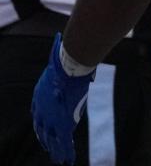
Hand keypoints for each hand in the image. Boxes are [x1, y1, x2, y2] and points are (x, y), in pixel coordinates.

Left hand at [31, 33, 94, 164]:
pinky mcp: (62, 122)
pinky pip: (64, 141)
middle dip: (47, 139)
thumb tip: (61, 39)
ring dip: (56, 150)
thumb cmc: (65, 60)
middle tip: (49, 147)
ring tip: (59, 159)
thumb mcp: (57, 59)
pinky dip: (66, 151)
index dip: (41, 123)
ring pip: (53, 138)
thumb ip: (58, 56)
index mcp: (40, 95)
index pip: (38, 113)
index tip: (43, 129)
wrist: (69, 67)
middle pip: (43, 128)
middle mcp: (42, 109)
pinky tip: (67, 159)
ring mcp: (51, 116)